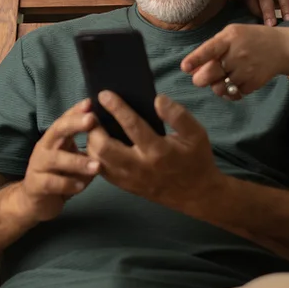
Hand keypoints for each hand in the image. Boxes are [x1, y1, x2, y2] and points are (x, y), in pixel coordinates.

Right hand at [16, 99, 99, 221]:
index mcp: (54, 139)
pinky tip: (81, 187)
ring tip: (97, 166)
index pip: (65, 119)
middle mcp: (44, 148)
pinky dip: (67, 184)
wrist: (35, 202)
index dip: (76, 111)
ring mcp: (37, 166)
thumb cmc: (59, 176)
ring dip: (77, 161)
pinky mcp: (36, 185)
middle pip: (57, 131)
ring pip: (55, 159)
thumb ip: (87, 148)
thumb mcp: (73, 158)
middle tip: (92, 120)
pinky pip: (51, 183)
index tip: (90, 102)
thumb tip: (110, 135)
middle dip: (74, 124)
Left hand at [86, 92, 221, 210]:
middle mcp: (140, 167)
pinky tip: (98, 142)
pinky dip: (95, 155)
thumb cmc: (196, 159)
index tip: (104, 94)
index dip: (116, 108)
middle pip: (105, 148)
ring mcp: (130, 179)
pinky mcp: (125, 186)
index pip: (132, 126)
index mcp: (159, 151)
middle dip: (94, 129)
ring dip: (91, 142)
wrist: (196, 194)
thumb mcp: (197, 134)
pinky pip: (102, 170)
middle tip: (92, 113)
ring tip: (94, 126)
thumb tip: (158, 99)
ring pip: (98, 161)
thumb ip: (178, 115)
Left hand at [180, 24, 288, 98]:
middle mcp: (237, 54)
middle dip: (200, 79)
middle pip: (210, 74)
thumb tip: (192, 67)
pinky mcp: (253, 83)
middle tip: (200, 79)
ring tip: (222, 78)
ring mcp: (246, 70)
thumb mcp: (232, 34)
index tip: (184, 67)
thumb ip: (213, 48)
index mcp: (229, 38)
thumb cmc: (251, 39)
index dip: (195, 59)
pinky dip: (230, 91)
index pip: (209, 50)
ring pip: (220, 88)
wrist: (281, 48)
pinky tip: (235, 82)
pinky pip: (233, 94)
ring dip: (216, 86)